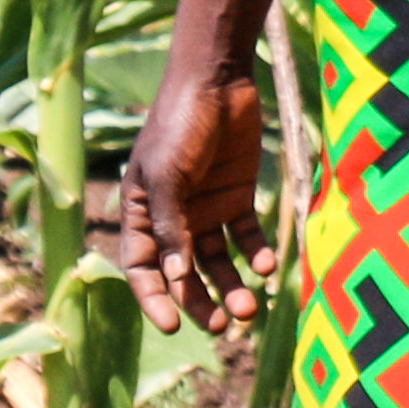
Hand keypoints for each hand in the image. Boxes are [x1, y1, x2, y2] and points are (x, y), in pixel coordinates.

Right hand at [118, 69, 271, 334]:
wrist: (217, 80)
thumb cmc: (180, 123)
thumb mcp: (168, 174)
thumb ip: (171, 225)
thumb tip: (175, 275)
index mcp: (142, 212)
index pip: (142, 267)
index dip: (154, 298)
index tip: (171, 327)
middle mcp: (173, 217)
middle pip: (184, 273)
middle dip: (200, 301)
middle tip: (221, 324)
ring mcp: (206, 208)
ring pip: (218, 262)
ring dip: (231, 286)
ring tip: (249, 308)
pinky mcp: (237, 197)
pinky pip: (247, 237)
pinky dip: (256, 255)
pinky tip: (266, 267)